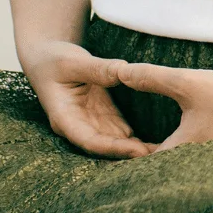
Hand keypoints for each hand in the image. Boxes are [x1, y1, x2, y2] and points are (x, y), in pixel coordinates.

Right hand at [20, 40, 156, 159]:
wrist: (47, 56)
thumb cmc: (53, 59)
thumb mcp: (73, 61)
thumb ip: (97, 68)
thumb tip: (124, 71)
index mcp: (64, 118)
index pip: (89, 140)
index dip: (113, 148)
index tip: (136, 150)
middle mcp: (78, 126)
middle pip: (105, 147)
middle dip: (129, 153)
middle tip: (159, 157)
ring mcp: (91, 122)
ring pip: (116, 142)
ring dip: (137, 149)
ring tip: (165, 153)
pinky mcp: (102, 115)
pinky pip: (122, 130)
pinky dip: (137, 137)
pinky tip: (158, 142)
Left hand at [116, 62, 212, 151]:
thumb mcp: (186, 82)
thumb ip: (152, 78)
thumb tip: (121, 73)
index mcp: (182, 149)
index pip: (145, 161)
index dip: (127, 151)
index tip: (114, 138)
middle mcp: (194, 159)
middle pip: (159, 160)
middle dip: (141, 149)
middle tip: (122, 134)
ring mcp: (207, 154)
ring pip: (174, 155)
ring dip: (159, 145)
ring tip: (142, 133)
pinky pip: (189, 149)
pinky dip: (177, 140)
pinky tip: (177, 125)